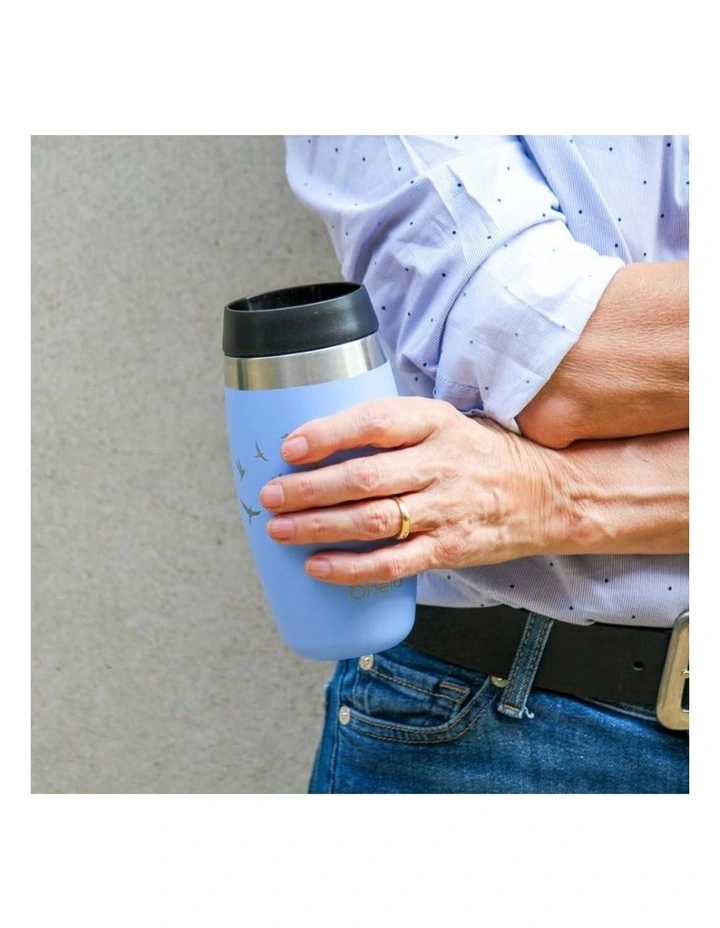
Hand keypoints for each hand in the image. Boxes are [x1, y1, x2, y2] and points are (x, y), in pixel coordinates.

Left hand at [259, 397, 567, 584]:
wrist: (546, 494)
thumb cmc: (482, 456)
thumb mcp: (444, 423)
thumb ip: (393, 428)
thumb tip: (320, 438)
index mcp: (435, 423)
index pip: (375, 422)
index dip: (328, 434)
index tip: (289, 447)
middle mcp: (440, 464)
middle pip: (365, 478)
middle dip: (310, 489)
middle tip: (271, 496)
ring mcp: (445, 510)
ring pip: (373, 521)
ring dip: (321, 527)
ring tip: (280, 530)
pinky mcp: (449, 549)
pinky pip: (394, 563)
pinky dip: (352, 568)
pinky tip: (319, 566)